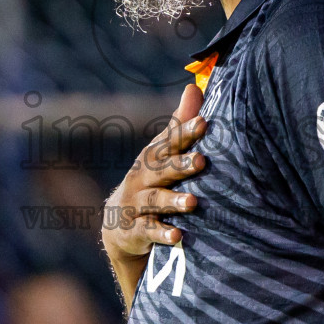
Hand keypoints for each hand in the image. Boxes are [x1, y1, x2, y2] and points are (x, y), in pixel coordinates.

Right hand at [102, 82, 205, 305]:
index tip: (203, 122)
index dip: (184, 132)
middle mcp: (141, 179)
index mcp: (151, 158)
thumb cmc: (151, 181)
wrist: (119, 224)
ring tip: (193, 202)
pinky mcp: (134, 230)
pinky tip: (178, 236)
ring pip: (155, 201)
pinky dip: (162, 234)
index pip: (167, 142)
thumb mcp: (161, 155)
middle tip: (202, 161)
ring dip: (173, 201)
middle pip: (161, 169)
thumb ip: (178, 125)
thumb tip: (193, 87)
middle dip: (181, 165)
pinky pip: (148, 232)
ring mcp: (136, 205)